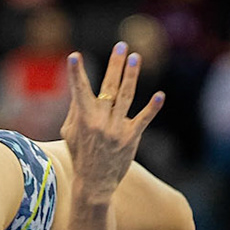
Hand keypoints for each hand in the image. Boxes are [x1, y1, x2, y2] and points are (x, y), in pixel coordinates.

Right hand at [62, 42, 163, 206]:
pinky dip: (152, 107)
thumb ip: (75, 109)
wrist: (94, 183)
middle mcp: (100, 122)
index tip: (74, 56)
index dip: (76, 74)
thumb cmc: (80, 154)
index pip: (79, 91)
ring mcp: (116, 130)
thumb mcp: (70, 132)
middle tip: (121, 45)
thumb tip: (80, 89)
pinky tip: (160, 95)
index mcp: (83, 118)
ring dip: (131, 76)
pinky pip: (143, 119)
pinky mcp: (130, 138)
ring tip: (136, 57)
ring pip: (126, 97)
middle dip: (115, 65)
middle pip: (108, 87)